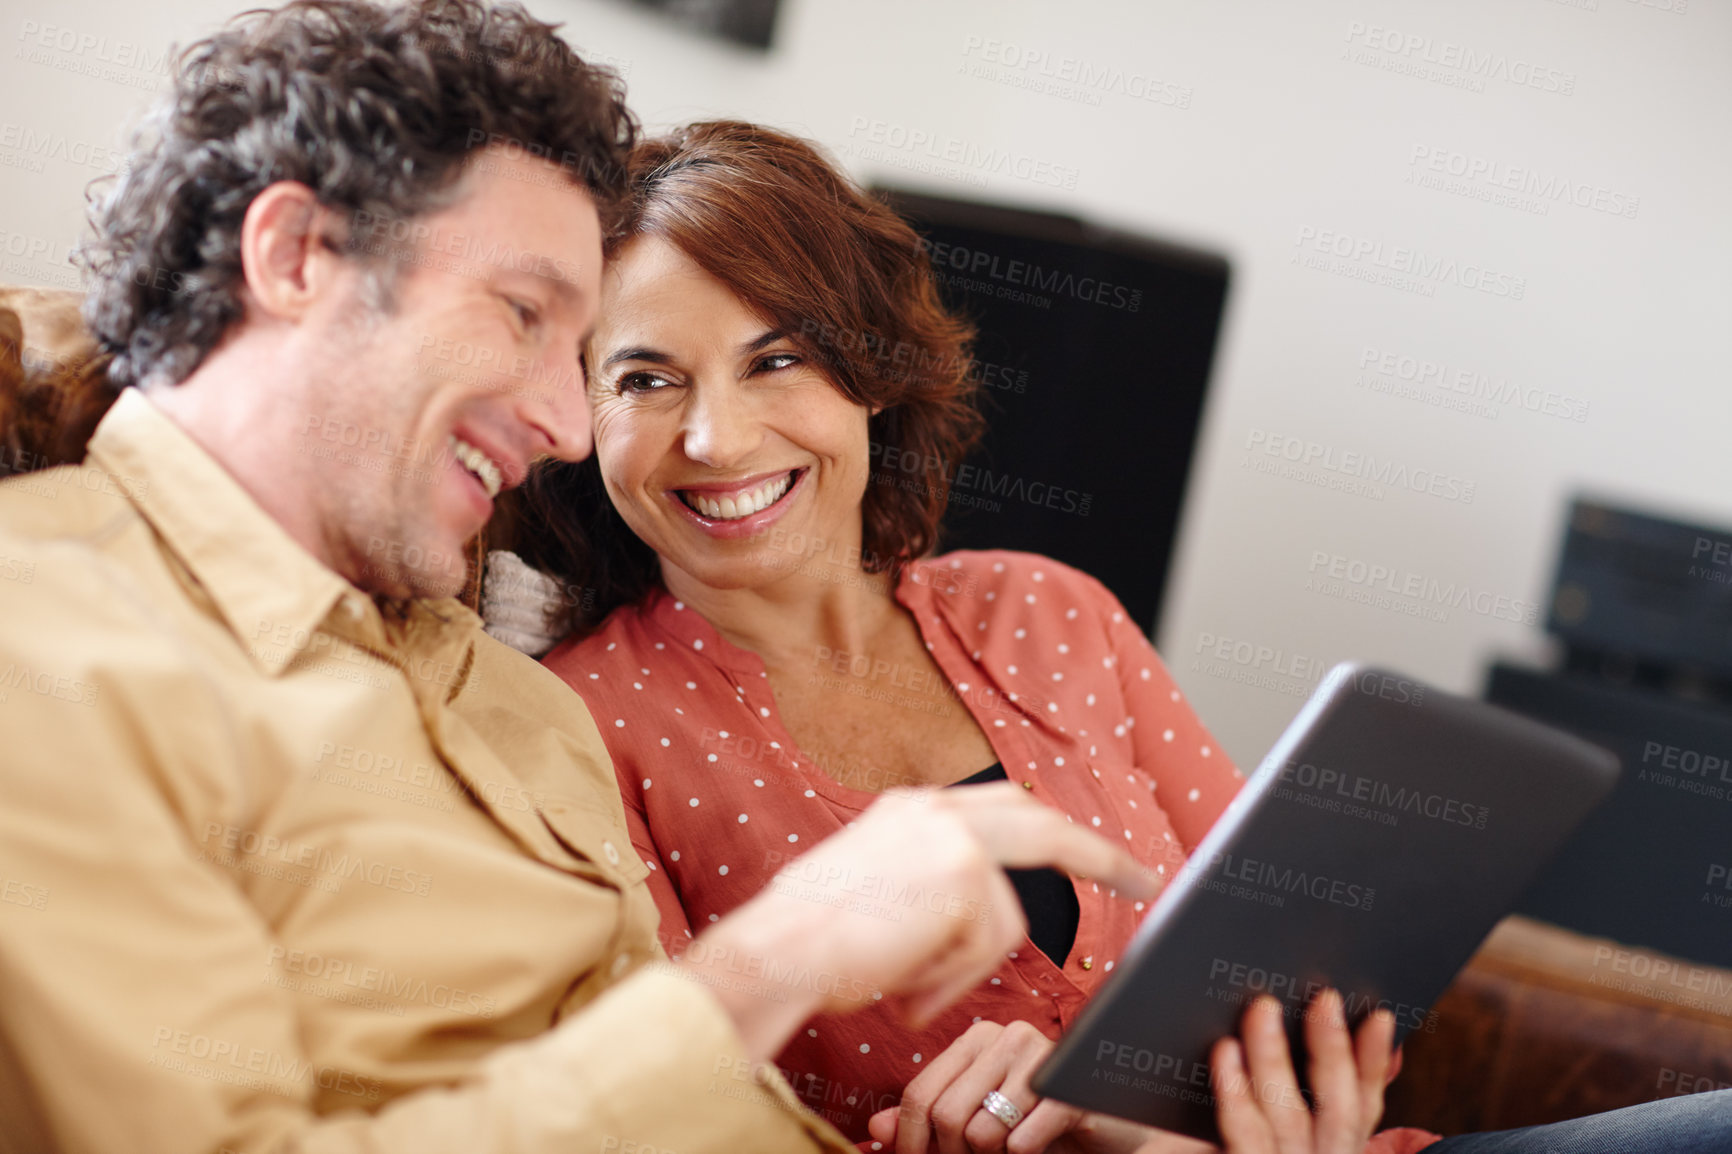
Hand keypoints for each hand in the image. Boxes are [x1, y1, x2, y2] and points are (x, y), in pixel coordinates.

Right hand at [684, 784, 1158, 1059]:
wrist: (778, 951)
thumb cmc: (808, 937)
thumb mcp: (872, 886)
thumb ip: (924, 880)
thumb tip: (966, 909)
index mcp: (913, 808)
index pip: (1003, 806)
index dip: (1048, 827)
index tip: (1085, 848)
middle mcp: (936, 809)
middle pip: (1043, 825)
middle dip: (1098, 854)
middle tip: (1142, 879)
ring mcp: (955, 838)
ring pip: (1004, 921)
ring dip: (962, 970)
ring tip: (907, 987)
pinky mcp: (967, 876)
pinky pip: (988, 947)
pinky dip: (950, 982)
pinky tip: (908, 987)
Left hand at [867, 1020, 1216, 1153]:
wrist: (1109, 1126)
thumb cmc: (1037, 1120)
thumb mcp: (979, 1116)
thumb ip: (928, 1116)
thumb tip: (878, 1130)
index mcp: (976, 1039)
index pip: (920, 1094)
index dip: (911, 1142)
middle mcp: (1005, 1037)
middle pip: (946, 1115)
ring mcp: (1040, 1056)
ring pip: (982, 1130)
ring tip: (1008, 1152)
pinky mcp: (1071, 1087)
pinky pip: (1024, 1135)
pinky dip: (1024, 1152)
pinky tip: (1033, 1149)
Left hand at [1211, 992, 1395, 1153]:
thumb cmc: (1220, 1129)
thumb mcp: (1274, 1107)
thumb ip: (1311, 1076)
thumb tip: (1344, 1021)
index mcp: (1328, 1144)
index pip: (1363, 1104)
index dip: (1375, 1062)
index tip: (1380, 1017)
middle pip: (1338, 1112)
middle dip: (1334, 1051)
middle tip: (1325, 999)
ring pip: (1289, 1118)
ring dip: (1277, 1058)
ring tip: (1263, 1009)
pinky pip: (1243, 1135)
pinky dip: (1236, 1093)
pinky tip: (1225, 1051)